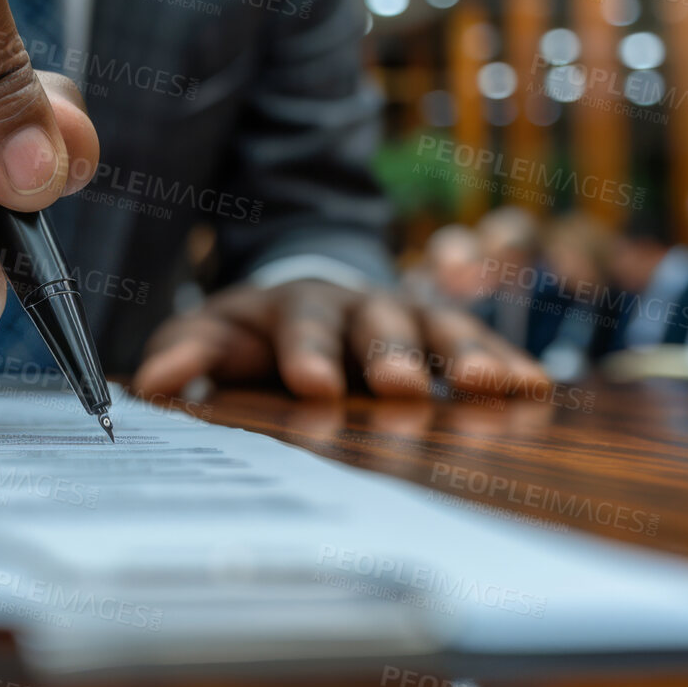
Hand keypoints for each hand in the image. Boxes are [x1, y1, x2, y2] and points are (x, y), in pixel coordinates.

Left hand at [132, 280, 551, 400]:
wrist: (312, 297)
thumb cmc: (257, 332)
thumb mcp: (215, 334)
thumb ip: (188, 353)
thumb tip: (154, 382)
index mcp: (295, 305)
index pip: (300, 323)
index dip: (307, 351)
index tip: (312, 384)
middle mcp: (358, 305)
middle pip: (376, 322)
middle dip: (389, 354)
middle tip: (401, 388)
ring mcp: (408, 317)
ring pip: (439, 329)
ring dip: (464, 356)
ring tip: (491, 388)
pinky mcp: (445, 338)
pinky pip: (480, 347)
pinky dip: (506, 364)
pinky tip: (533, 389)